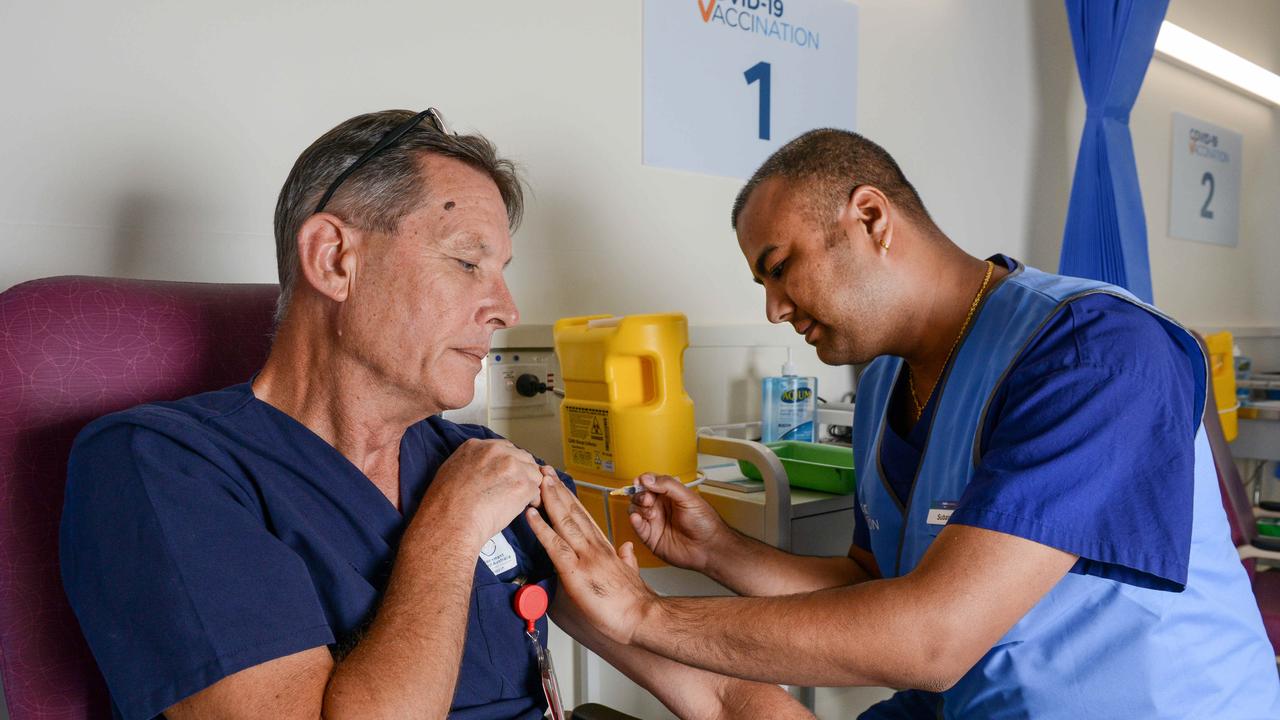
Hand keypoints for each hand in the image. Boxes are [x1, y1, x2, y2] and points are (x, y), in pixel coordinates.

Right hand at [420, 438, 543, 547]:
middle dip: (522, 474)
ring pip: (532, 473)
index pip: (505, 448)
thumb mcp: (450, 471)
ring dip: (529, 486)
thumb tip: (478, 472)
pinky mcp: (523, 484)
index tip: (507, 476)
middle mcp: (496, 451)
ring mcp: (511, 466)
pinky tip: (523, 508)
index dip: (509, 465)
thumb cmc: (445, 506)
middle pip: (522, 457)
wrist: (451, 522)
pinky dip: (532, 500)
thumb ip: (470, 464)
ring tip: (520, 501)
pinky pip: (536, 490)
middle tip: (516, 490)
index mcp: (476, 446)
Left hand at [526, 473, 655, 645]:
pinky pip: (554, 545)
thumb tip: (625, 549)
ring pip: (563, 522)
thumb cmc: (636, 602)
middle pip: (572, 512)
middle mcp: (594, 547)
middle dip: (557, 490)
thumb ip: (626, 559)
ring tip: (538, 482)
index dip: (570, 499)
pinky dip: (541, 528)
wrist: (643, 617)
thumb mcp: (632, 574)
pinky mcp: (575, 572)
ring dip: (549, 500)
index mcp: (604, 548)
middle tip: (544, 471)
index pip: (584, 517)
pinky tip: (532, 515)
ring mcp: (585, 557)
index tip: (559, 485)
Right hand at [628, 473, 729, 572]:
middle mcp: (660, 507)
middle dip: (640, 495)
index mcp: (669, 495)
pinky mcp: (651, 537)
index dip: (643, 481)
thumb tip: (648, 478)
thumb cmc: (704, 523)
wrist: (708, 547)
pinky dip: (634, 521)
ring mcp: (654, 521)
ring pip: (635, 510)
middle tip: (648, 499)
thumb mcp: (688, 498)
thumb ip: (668, 485)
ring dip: (638, 508)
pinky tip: (637, 518)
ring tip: (650, 512)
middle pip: (639, 495)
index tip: (641, 482)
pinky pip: (637, 527)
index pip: (650, 483)